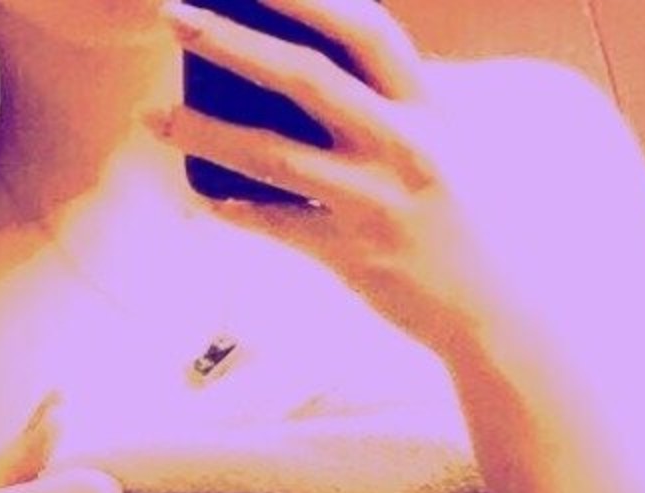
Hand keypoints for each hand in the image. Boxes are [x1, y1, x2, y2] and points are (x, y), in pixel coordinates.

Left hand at [152, 0, 504, 358]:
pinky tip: (205, 195)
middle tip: (172, 13)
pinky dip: (238, 210)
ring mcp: (376, 203)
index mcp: (428, 108)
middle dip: (232, 40)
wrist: (490, 311)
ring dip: (207, 131)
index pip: (365, 28)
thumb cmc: (462, 222)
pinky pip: (279, 227)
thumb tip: (338, 68)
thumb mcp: (446, 145)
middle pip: (306, 77)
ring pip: (276, 155)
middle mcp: (404, 146)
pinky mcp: (354, 256)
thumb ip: (401, 101)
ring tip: (154, 117)